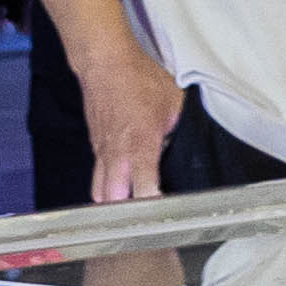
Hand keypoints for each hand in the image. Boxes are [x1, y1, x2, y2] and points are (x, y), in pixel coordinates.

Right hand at [81, 33, 185, 203]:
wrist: (105, 65)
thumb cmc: (139, 80)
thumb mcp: (174, 103)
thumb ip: (179, 128)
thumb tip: (189, 144)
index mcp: (140, 143)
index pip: (142, 185)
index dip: (152, 203)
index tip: (164, 215)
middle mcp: (116, 153)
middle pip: (112, 198)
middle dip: (126, 214)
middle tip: (147, 221)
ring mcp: (102, 151)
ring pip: (99, 191)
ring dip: (114, 204)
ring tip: (132, 215)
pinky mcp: (95, 147)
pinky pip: (98, 176)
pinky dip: (107, 188)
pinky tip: (122, 191)